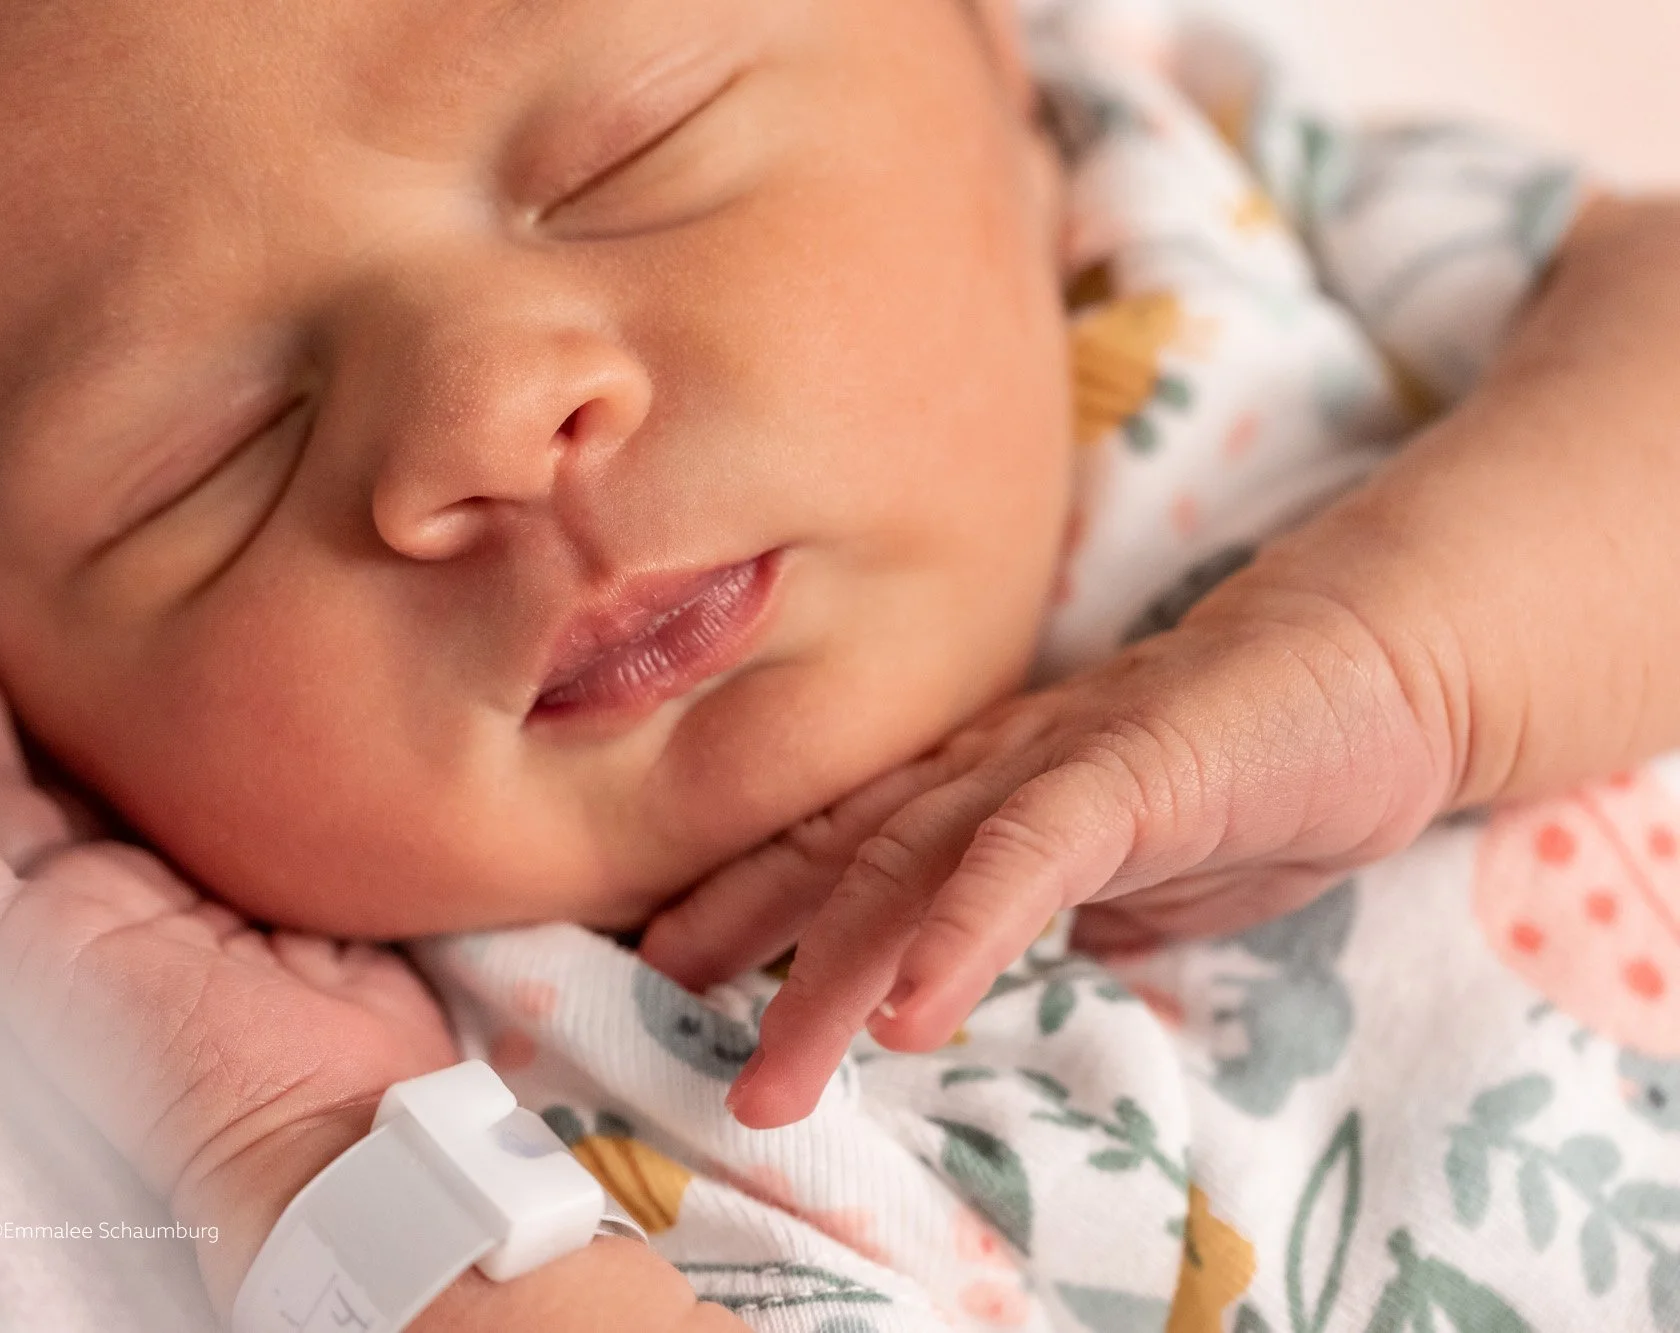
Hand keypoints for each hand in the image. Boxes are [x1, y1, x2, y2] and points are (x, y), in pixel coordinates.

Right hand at [0, 586, 457, 1314]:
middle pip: (26, 783)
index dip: (88, 720)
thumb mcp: (335, 897)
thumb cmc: (364, 1036)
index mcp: (183, 899)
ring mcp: (52, 928)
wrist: (336, 1130)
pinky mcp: (12, 950)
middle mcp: (108, 907)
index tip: (93, 633)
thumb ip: (298, 831)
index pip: (114, 794)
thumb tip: (331, 741)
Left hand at [646, 573, 1459, 1128]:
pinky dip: (967, 930)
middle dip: (748, 944)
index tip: (662, 961)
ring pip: (914, 864)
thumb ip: (1043, 901)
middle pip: (845, 858)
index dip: (743, 895)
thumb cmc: (1241, 773)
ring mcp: (1056, 760)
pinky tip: (917, 1008)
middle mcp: (990, 764)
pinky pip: (1033, 853)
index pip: (839, 839)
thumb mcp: (1121, 865)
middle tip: (665, 1025)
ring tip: (774, 1071)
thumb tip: (978, 960)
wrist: (1376, 669)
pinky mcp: (1136, 769)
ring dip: (833, 973)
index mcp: (979, 782)